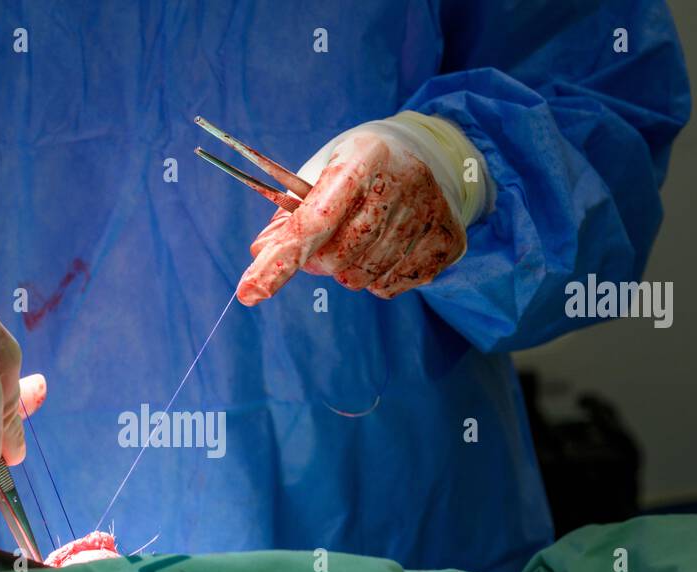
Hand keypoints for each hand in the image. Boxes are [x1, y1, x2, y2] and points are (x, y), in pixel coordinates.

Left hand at [236, 113, 490, 305]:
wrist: (430, 154)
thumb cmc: (361, 168)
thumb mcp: (323, 174)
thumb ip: (291, 215)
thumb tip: (261, 253)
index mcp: (366, 156)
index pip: (316, 220)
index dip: (280, 260)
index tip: (248, 292)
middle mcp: (404, 182)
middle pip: (337, 258)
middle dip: (319, 261)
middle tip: (324, 244)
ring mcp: (431, 213)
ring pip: (362, 278)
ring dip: (349, 270)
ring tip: (361, 240)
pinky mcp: (449, 241)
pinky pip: (390, 287)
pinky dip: (377, 278)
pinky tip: (387, 248)